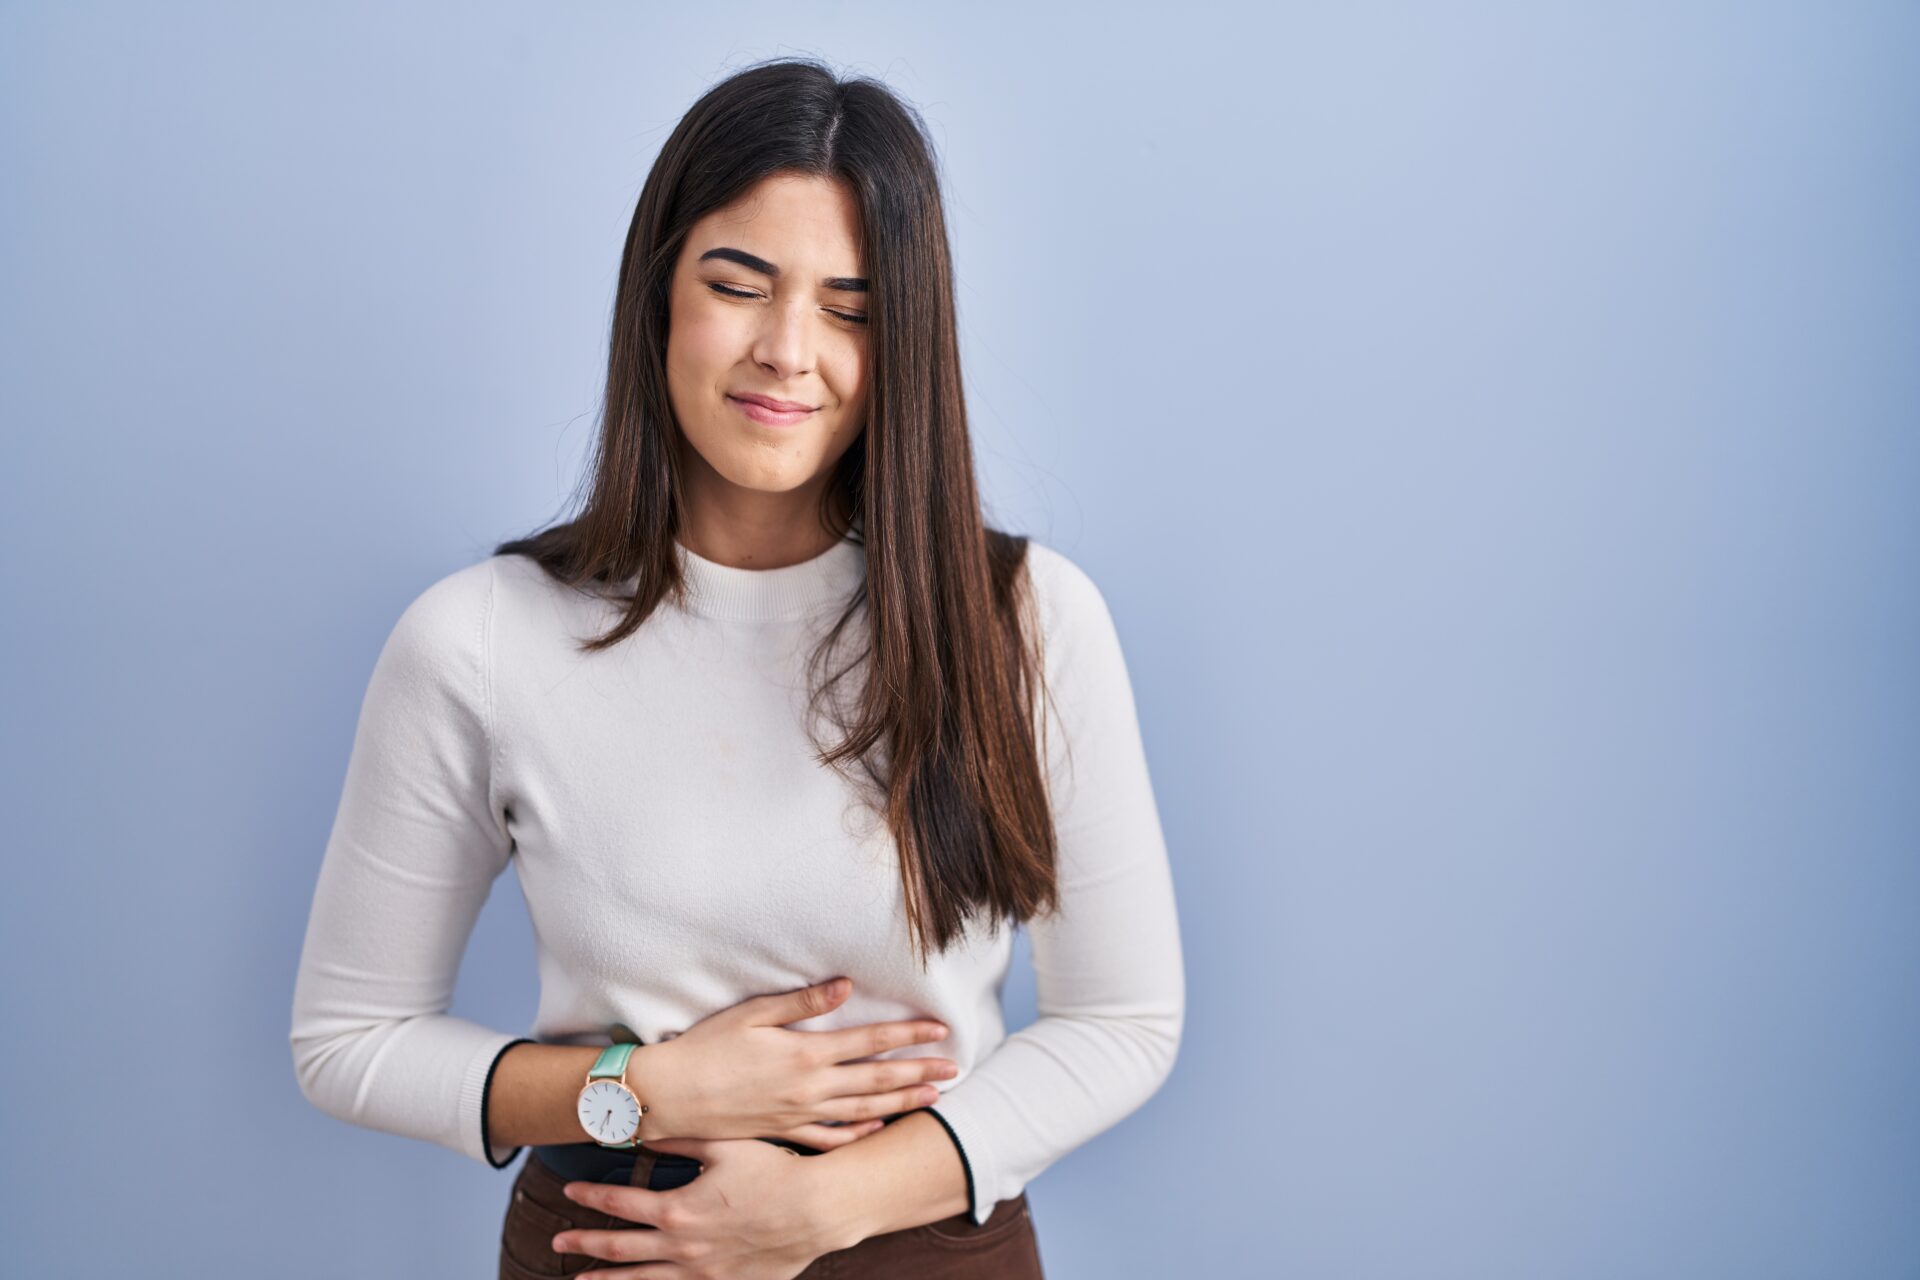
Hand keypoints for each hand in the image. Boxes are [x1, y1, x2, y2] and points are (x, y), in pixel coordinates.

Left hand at [552, 1135, 850, 1278]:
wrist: (817, 1210)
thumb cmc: (775, 1171)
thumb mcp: (725, 1145)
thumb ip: (681, 1139)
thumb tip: (644, 1130)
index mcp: (679, 1209)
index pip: (620, 1202)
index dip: (591, 1196)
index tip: (569, 1191)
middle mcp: (682, 1247)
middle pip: (619, 1249)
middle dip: (585, 1245)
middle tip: (558, 1243)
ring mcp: (702, 1273)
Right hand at [639, 977, 956, 1150]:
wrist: (669, 1096)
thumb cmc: (706, 1047)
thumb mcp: (753, 1014)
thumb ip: (803, 1001)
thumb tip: (847, 986)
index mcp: (806, 1053)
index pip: (870, 1042)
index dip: (909, 1034)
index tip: (941, 1030)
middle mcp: (810, 1088)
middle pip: (878, 1080)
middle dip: (920, 1072)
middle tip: (955, 1068)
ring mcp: (799, 1115)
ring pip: (863, 1111)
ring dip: (901, 1103)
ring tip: (933, 1098)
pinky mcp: (783, 1132)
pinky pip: (829, 1138)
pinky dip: (858, 1134)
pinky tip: (877, 1129)